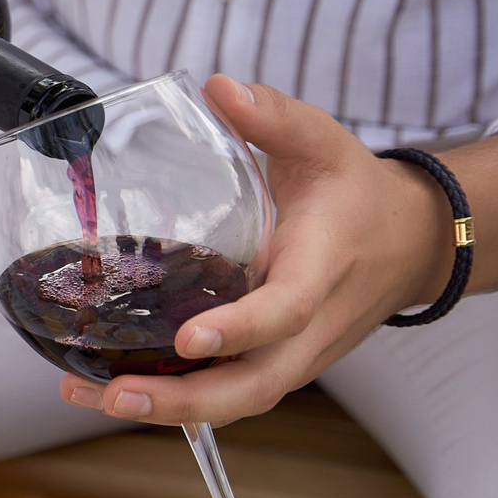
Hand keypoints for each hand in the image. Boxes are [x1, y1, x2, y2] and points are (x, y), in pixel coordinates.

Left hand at [61, 77, 497, 424]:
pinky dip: (173, 402)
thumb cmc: (356, 193)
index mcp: (322, 270)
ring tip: (91, 395)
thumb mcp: (325, 142)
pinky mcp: (275, 365)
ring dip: (165, 411)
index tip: (189, 338)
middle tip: (115, 394)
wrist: (406, 243)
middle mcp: (309, 328)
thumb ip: (274, 116)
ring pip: (236, 401)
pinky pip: (227, 395)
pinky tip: (108, 389)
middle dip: (184, 400)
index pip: (285, 311)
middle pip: (253, 386)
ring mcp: (293, 355)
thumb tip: (219, 87)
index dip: (239, 329)